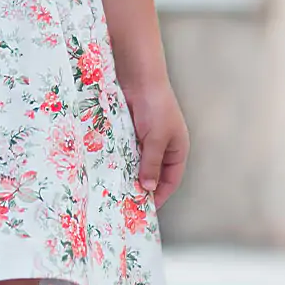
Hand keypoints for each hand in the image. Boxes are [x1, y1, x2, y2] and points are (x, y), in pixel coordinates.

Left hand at [122, 77, 188, 210]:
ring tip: (113, 189)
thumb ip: (152, 163)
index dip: (160, 195)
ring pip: (136, 162)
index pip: (170, 180)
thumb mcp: (157, 138)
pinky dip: (117, 159)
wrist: (137, 75)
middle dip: (140, 186)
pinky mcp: (129, 130)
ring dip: (127, 173)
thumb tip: (148, 189)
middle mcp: (161, 145)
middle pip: (152, 173)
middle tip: (125, 202)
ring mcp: (144, 137)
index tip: (144, 209)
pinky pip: (124, 150)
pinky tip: (107, 168)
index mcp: (176, 149)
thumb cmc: (155, 105)